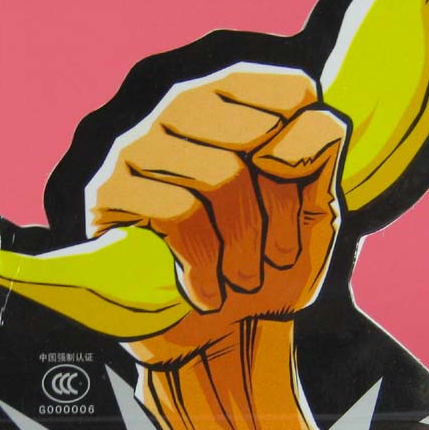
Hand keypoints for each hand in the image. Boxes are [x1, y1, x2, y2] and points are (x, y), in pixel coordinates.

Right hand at [85, 65, 346, 363]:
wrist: (219, 336)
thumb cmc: (267, 263)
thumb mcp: (316, 207)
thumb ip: (318, 151)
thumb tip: (284, 140)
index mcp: (236, 95)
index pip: (293, 93)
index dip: (310, 159)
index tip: (301, 207)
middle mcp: (183, 105)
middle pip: (258, 136)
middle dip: (280, 210)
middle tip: (274, 258)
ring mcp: (140, 144)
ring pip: (220, 177)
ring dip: (245, 249)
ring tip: (242, 281)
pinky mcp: (110, 191)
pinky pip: (178, 214)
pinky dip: (205, 266)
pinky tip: (206, 292)